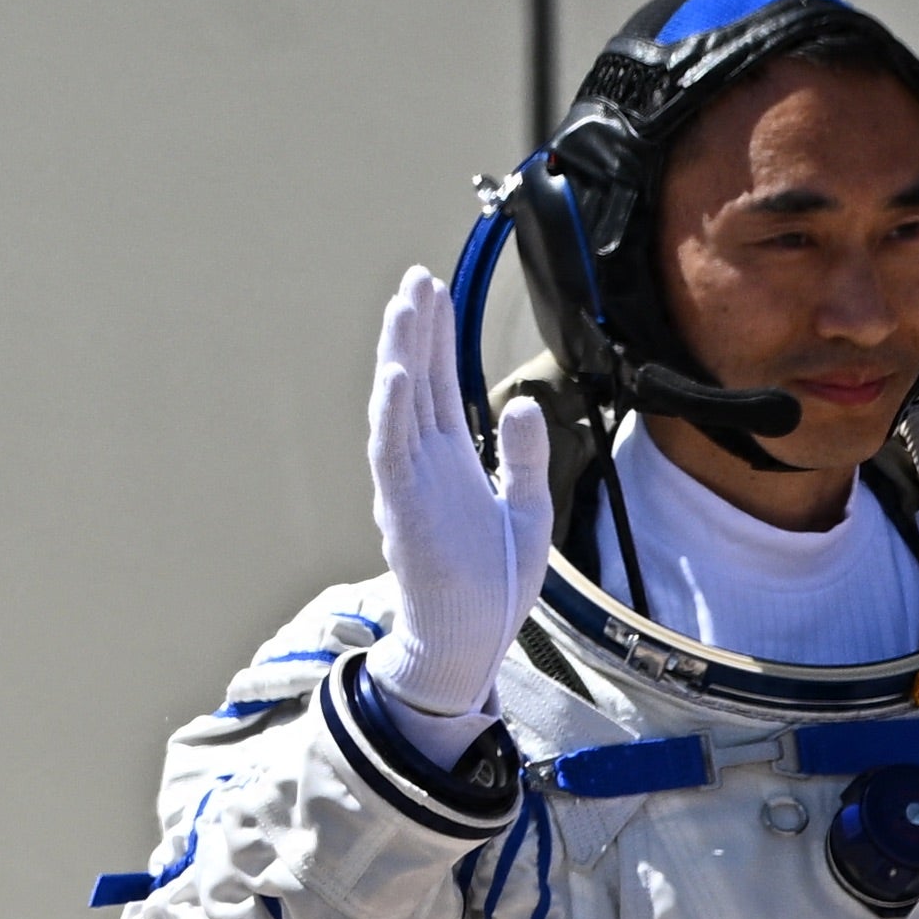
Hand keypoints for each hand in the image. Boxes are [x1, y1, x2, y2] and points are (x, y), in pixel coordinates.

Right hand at [356, 268, 556, 752]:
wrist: (473, 641)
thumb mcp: (527, 508)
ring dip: (400, 356)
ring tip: (404, 306)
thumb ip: (523, 455)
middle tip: (417, 277)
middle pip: (417, 383)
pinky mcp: (404, 510)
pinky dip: (393, 412)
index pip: (440, 387)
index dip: (437, 339)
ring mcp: (409, 485)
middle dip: (417, 329)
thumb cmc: (494, 586)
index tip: (435, 292)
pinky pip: (391, 452)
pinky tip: (399, 372)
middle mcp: (423, 466)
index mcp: (450, 462)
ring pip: (398, 407)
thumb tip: (519, 400)